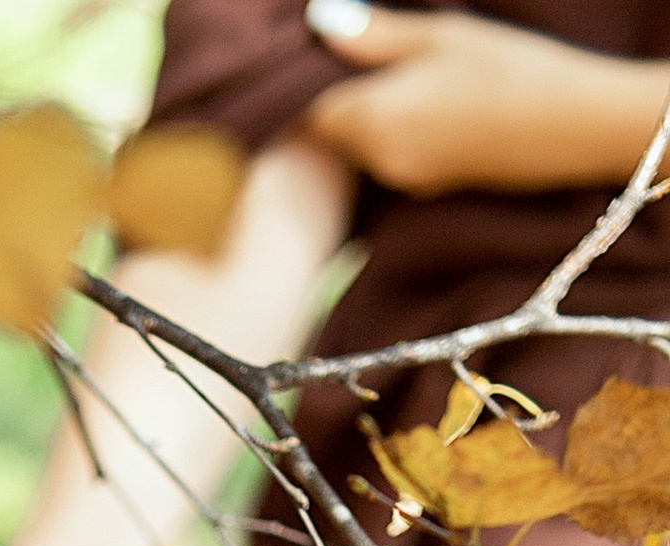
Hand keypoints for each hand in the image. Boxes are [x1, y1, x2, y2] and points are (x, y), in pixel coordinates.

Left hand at [301, 4, 669, 196]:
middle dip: (342, 100)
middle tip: (371, 60)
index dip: (313, 85)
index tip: (331, 58)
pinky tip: (431, 106)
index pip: (311, 112)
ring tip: (408, 80)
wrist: (571, 125)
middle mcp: (377, 159)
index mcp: (370, 118)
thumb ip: (375, 35)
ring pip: (362, 148)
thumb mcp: (440, 36)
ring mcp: (402, 179)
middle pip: (333, 134)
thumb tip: (321, 21)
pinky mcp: (428, 188)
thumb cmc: (507, 68)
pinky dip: (397, 134)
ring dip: (371, 118)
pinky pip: (392, 158)